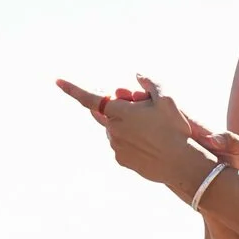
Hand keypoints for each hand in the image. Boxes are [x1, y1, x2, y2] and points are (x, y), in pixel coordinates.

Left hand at [79, 74, 210, 186]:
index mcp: (118, 111)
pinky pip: (121, 146)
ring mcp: (115, 145)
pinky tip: (150, 146)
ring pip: (115, 130)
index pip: (89, 98)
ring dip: (127, 127)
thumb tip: (137, 75)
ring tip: (153, 133)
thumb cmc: (175, 129)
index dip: (72, 89)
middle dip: (119, 110)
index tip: (57, 81)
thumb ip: (149, 84)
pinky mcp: (121, 160)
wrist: (181, 163)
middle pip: (107, 114)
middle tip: (143, 112)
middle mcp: (112, 128)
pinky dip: (131, 143)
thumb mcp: (167, 100)